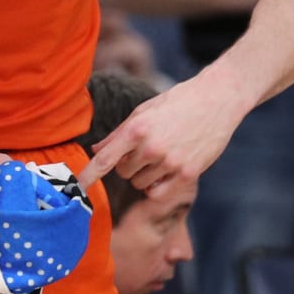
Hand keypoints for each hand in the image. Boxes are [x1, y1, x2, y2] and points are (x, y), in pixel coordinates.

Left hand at [78, 78, 238, 199]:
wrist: (217, 100)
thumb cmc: (176, 103)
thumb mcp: (143, 111)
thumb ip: (119, 134)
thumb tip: (96, 150)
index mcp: (136, 129)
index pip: (105, 159)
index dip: (88, 175)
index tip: (76, 187)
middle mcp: (151, 148)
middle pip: (122, 172)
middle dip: (127, 164)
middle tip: (144, 148)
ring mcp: (171, 162)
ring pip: (139, 183)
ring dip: (143, 175)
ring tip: (160, 154)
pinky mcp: (188, 174)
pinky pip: (158, 193)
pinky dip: (156, 187)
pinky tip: (164, 173)